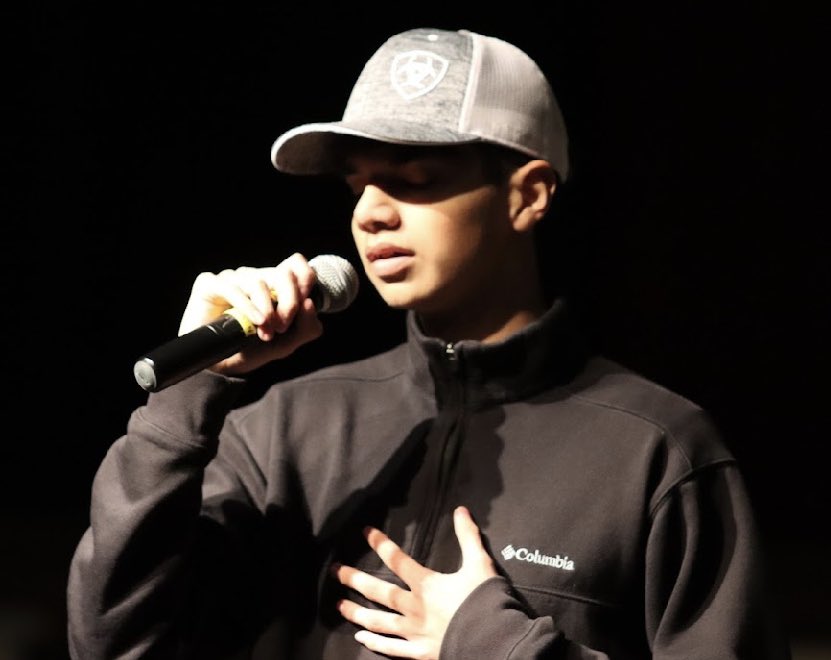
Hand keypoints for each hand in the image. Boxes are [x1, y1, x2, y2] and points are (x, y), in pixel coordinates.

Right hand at [178, 252, 322, 373]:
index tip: (305, 303)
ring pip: (258, 282)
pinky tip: (255, 321)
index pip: (296, 265)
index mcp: (275, 285)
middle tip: (283, 327)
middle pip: (282, 274)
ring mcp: (232, 279)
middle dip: (289, 302)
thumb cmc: (254, 348)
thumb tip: (309, 302)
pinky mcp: (209, 284)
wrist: (222, 365)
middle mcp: (255, 278)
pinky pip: (231, 288)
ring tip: (266, 333)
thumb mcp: (288, 342)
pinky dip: (246, 306)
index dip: (305, 279)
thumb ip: (307, 326)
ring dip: (266, 309)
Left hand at [332, 506, 497, 659]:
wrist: (495, 640)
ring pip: (379, 621)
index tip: (365, 532)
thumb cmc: (486, 601)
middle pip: (379, 591)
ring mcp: (414, 632)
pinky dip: (375, 644)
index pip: (397, 559)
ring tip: (339, 604)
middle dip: (355, 579)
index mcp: (427, 584)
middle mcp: (415, 607)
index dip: (380, 544)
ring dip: (357, 613)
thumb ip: (468, 537)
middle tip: (335, 571)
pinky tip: (360, 639)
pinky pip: (392, 649)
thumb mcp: (480, 564)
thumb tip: (461, 510)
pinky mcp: (419, 653)